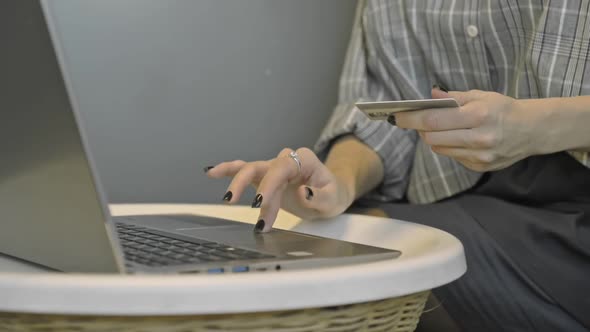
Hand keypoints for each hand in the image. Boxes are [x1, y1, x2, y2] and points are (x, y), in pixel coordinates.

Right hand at [204, 148, 353, 231]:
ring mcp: (273, 168)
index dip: (269, 185)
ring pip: (249, 169)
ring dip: (236, 183)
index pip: (281, 168)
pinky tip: (210, 172)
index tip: (260, 204)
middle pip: (261, 167)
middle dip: (249, 187)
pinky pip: (244, 171)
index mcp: (303, 159)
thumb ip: (319, 196)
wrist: (329, 195)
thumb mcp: (332, 199)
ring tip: (226, 199)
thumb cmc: (331, 195)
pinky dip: (227, 170)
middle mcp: (285, 159)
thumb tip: (302, 191)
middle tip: (246, 208)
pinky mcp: (264, 177)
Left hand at [394, 88, 537, 171]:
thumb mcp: (481, 96)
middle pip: (432, 138)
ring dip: (433, 138)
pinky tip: (457, 138)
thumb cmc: (503, 109)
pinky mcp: (479, 167)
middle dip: (421, 129)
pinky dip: (448, 146)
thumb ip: (453, 97)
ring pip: (439, 148)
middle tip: (419, 120)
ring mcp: (479, 156)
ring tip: (439, 127)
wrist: (532, 130)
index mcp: (478, 116)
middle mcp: (478, 138)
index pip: (433, 121)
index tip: (397, 116)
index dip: (411, 119)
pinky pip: (452, 156)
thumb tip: (430, 95)